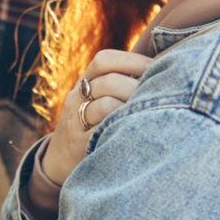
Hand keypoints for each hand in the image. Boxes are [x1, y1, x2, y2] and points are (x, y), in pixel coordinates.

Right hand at [41, 49, 152, 183]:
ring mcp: (76, 122)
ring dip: (132, 107)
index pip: (103, 60)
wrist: (58, 159)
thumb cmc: (90, 125)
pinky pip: (103, 132)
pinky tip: (137, 130)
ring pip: (106, 105)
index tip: (155, 67)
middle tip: (158, 94)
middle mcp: (77, 98)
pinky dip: (122, 128)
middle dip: (137, 86)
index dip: (132, 60)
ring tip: (150, 112)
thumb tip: (161, 68)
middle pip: (108, 82)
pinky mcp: (80, 145)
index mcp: (84, 83)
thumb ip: (119, 84)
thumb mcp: (95, 100)